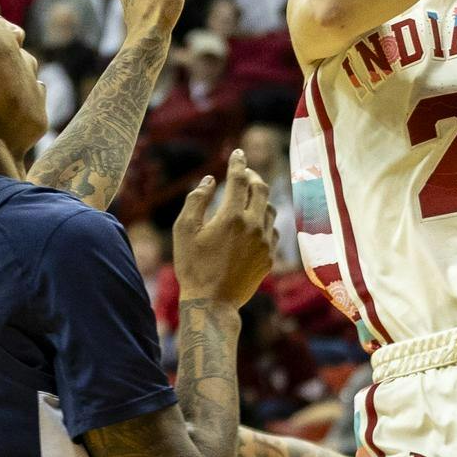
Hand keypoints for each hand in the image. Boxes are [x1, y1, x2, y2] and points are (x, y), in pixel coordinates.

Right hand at [173, 151, 274, 306]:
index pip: (239, 178)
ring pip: (270, 209)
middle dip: (253, 176)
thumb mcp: (184, 231)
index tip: (237, 153)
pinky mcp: (270, 257)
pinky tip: (254, 223)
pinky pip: (273, 230)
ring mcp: (265, 242)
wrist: (212, 304)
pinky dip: (264, 220)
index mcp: (232, 216)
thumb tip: (210, 179)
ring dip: (260, 198)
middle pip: (262, 188)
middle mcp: (253, 226)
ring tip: (248, 197)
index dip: (238, 162)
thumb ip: (196, 200)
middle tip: (244, 173)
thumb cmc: (192, 266)